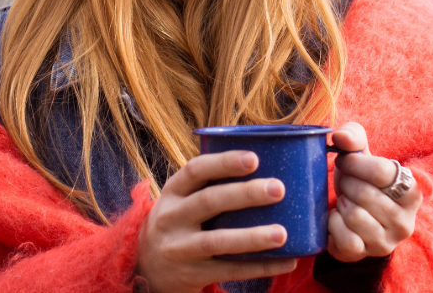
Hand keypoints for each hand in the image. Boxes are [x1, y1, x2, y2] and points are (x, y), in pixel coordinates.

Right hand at [136, 150, 300, 292]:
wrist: (146, 266)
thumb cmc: (179, 222)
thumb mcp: (182, 199)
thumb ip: (211, 185)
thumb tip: (271, 166)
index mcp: (173, 192)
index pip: (195, 170)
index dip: (224, 162)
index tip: (254, 158)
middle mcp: (172, 217)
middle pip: (209, 201)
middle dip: (245, 194)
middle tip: (278, 189)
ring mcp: (180, 248)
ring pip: (217, 241)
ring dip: (252, 237)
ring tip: (282, 233)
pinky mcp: (192, 274)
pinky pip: (229, 270)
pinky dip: (259, 267)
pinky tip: (285, 262)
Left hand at [327, 122, 421, 261]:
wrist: (352, 216)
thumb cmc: (359, 180)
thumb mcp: (361, 156)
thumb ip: (354, 136)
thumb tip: (341, 137)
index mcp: (412, 193)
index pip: (383, 172)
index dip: (355, 163)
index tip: (346, 162)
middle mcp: (406, 222)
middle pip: (365, 194)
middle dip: (347, 183)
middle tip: (345, 183)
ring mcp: (386, 242)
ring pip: (355, 216)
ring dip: (341, 203)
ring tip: (344, 200)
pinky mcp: (365, 255)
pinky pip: (345, 239)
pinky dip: (333, 224)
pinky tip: (336, 218)